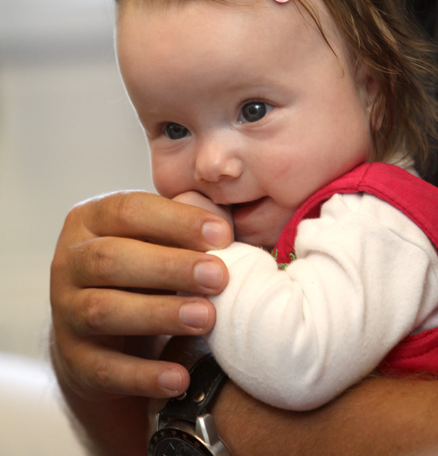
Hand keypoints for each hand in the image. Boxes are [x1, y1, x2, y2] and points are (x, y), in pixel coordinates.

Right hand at [50, 190, 231, 402]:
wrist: (104, 329)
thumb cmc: (146, 266)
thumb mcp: (159, 238)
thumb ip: (185, 228)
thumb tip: (223, 232)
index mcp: (91, 219)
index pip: (129, 210)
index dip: (177, 221)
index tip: (223, 236)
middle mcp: (69, 261)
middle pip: (111, 259)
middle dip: (169, 267)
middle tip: (218, 277)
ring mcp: (65, 312)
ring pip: (103, 311)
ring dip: (158, 314)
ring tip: (205, 318)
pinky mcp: (73, 361)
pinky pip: (104, 369)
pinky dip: (143, 376)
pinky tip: (179, 377)